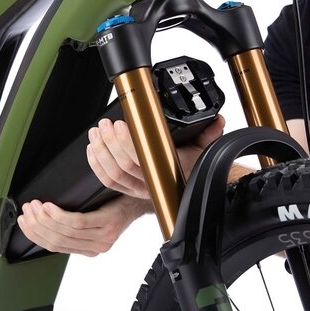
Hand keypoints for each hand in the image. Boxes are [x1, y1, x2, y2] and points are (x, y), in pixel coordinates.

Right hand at [17, 195, 150, 256]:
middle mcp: (95, 247)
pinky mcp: (107, 224)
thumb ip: (73, 226)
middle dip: (36, 225)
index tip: (23, 221)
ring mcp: (102, 237)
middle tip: (26, 210)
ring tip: (34, 206)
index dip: (35, 234)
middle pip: (57, 240)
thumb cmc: (114, 205)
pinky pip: (78, 222)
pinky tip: (49, 206)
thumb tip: (45, 220)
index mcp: (88, 249)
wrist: (140, 197)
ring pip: (65, 232)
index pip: (54, 247)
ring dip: (44, 219)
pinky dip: (59, 215)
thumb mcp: (93, 220)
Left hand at [87, 115, 225, 198]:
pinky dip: (96, 165)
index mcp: (166, 171)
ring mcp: (137, 189)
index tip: (120, 124)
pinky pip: (107, 181)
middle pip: (122, 165)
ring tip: (96, 132)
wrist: (191, 187)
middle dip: (109, 142)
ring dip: (100, 151)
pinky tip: (93, 149)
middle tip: (105, 124)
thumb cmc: (193, 167)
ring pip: (112, 174)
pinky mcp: (127, 190)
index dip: (126, 142)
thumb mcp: (204, 148)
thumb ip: (209, 132)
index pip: (141, 158)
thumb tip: (216, 120)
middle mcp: (150, 184)